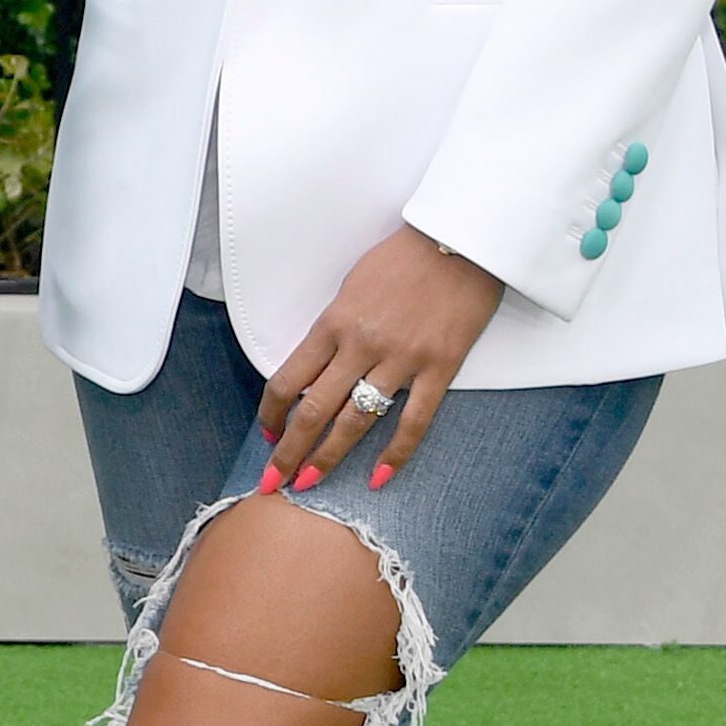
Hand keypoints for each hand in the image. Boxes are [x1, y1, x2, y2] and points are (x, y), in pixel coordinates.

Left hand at [259, 229, 501, 491]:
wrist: (459, 239)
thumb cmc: (403, 258)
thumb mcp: (352, 286)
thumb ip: (335, 328)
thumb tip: (317, 367)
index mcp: (333, 323)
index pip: (288, 379)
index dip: (271, 413)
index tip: (266, 434)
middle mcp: (361, 344)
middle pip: (314, 410)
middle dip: (288, 451)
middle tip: (271, 483)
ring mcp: (401, 358)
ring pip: (356, 422)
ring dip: (328, 458)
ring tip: (309, 486)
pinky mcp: (439, 367)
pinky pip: (413, 421)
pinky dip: (395, 454)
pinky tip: (377, 478)